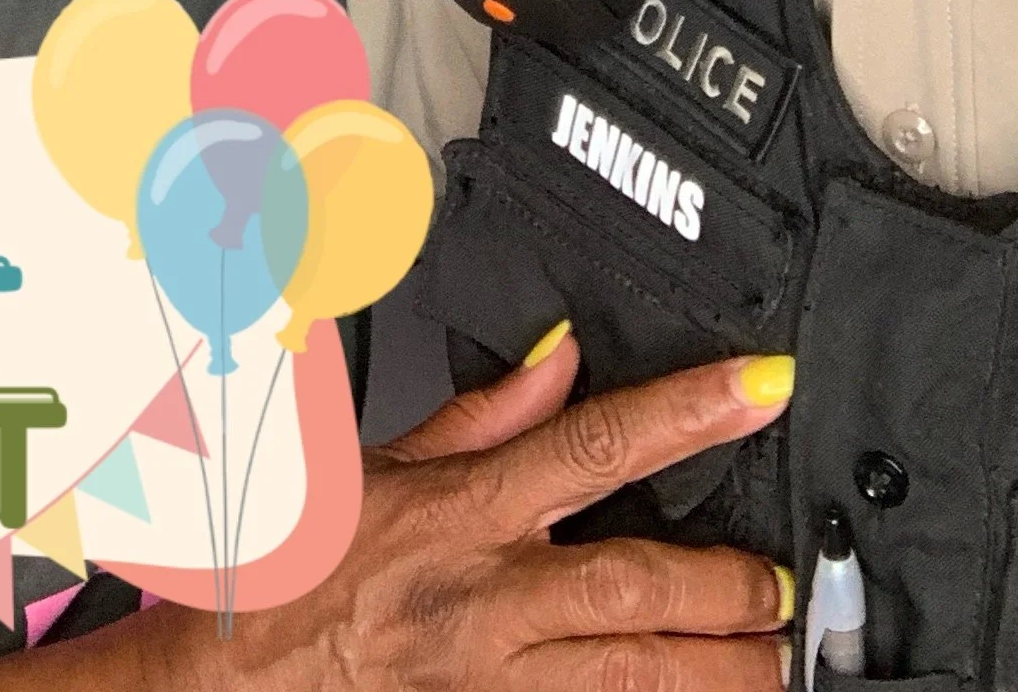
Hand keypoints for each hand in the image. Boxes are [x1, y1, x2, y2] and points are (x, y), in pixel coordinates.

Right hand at [159, 327, 792, 691]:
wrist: (232, 680)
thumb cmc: (298, 569)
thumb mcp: (379, 463)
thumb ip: (485, 414)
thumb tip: (562, 358)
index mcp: (465, 512)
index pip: (599, 444)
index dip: (691, 413)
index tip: (764, 388)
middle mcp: (489, 599)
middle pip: (642, 586)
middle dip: (730, 588)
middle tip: (785, 587)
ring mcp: (495, 682)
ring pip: (638, 679)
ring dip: (718, 670)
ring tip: (771, 660)